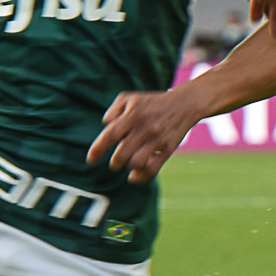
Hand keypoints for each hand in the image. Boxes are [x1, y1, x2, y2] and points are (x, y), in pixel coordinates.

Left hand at [86, 89, 200, 183]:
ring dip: (128, 167)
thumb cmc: (152, 103)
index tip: (91, 160)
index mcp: (133, 114)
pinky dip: (140, 177)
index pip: (110, 134)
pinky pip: (152, 170)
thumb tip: (105, 126)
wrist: (184, 104)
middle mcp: (144, 128)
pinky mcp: (167, 150)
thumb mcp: (130, 98)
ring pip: (135, 163)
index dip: (98, 149)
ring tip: (128, 164)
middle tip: (115, 163)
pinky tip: (134, 176)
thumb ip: (113, 110)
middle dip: (115, 163)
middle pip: (121, 154)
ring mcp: (157, 140)